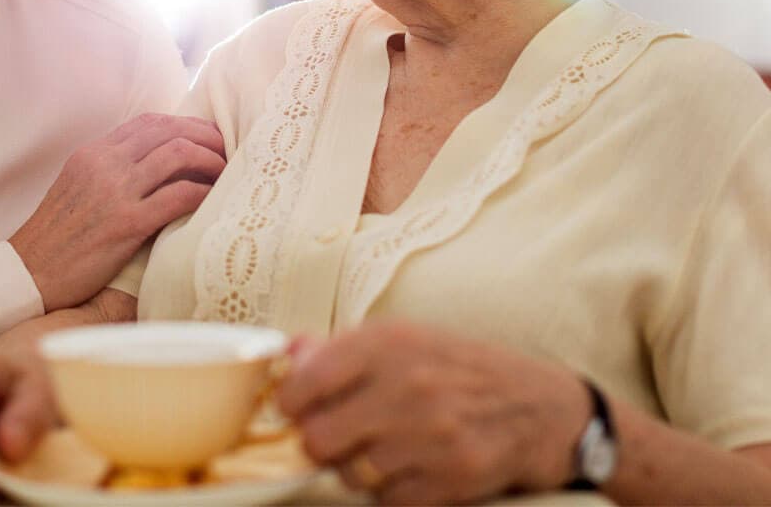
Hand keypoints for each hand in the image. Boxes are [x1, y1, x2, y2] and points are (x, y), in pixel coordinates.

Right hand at [10, 113, 224, 310]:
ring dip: (210, 160)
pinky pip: (178, 196)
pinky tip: (213, 200)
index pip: (149, 122)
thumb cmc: (56, 238)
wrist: (27, 275)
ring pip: (178, 154)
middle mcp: (105, 164)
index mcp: (93, 152)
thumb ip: (109, 169)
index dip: (185, 123)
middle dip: (205, 136)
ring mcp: (116, 191)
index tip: (206, 135)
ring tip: (225, 173)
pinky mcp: (126, 224)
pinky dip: (203, 192)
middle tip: (226, 150)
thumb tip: (151, 162)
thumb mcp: (77, 187)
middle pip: (169, 131)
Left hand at [276, 323, 587, 505]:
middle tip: (334, 435)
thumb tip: (289, 354)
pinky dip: (390, 491)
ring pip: (350, 473)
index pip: (306, 381)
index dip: (290, 401)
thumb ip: (341, 347)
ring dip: (356, 468)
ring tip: (378, 448)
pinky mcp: (452, 479)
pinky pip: (388, 500)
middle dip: (319, 442)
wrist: (538, 405)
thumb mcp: (404, 338)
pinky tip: (408, 467)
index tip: (295, 407)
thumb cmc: (459, 367)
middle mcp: (406, 384)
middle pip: (318, 438)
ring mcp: (431, 434)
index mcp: (387, 342)